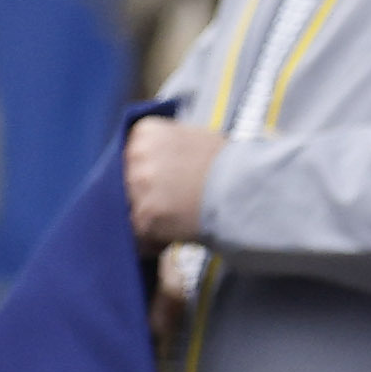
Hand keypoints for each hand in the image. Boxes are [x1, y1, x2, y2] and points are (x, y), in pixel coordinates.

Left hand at [123, 117, 222, 247]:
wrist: (247, 189)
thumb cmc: (227, 165)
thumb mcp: (192, 140)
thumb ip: (161, 149)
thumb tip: (146, 162)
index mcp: (146, 133)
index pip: (127, 155)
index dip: (143, 171)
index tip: (159, 179)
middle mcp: (136, 156)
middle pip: (123, 183)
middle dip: (142, 196)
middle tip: (169, 201)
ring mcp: (139, 188)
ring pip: (128, 210)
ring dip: (147, 218)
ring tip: (176, 216)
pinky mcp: (144, 217)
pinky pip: (137, 234)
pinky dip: (152, 238)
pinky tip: (175, 231)